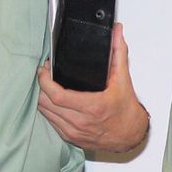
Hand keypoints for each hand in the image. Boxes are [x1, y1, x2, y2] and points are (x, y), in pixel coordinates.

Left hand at [37, 22, 148, 151]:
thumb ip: (118, 53)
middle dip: (41, 87)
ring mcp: (74, 132)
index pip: (57, 95)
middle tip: (45, 75)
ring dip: (43, 99)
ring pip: (45, 113)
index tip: (44, 70)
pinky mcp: (71, 138)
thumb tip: (117, 33)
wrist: (130, 135)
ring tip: (47, 86)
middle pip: (46, 103)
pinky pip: (51, 123)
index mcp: (92, 107)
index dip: (45, 81)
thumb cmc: (126, 111)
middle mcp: (81, 122)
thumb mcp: (123, 80)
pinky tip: (53, 102)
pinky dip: (49, 111)